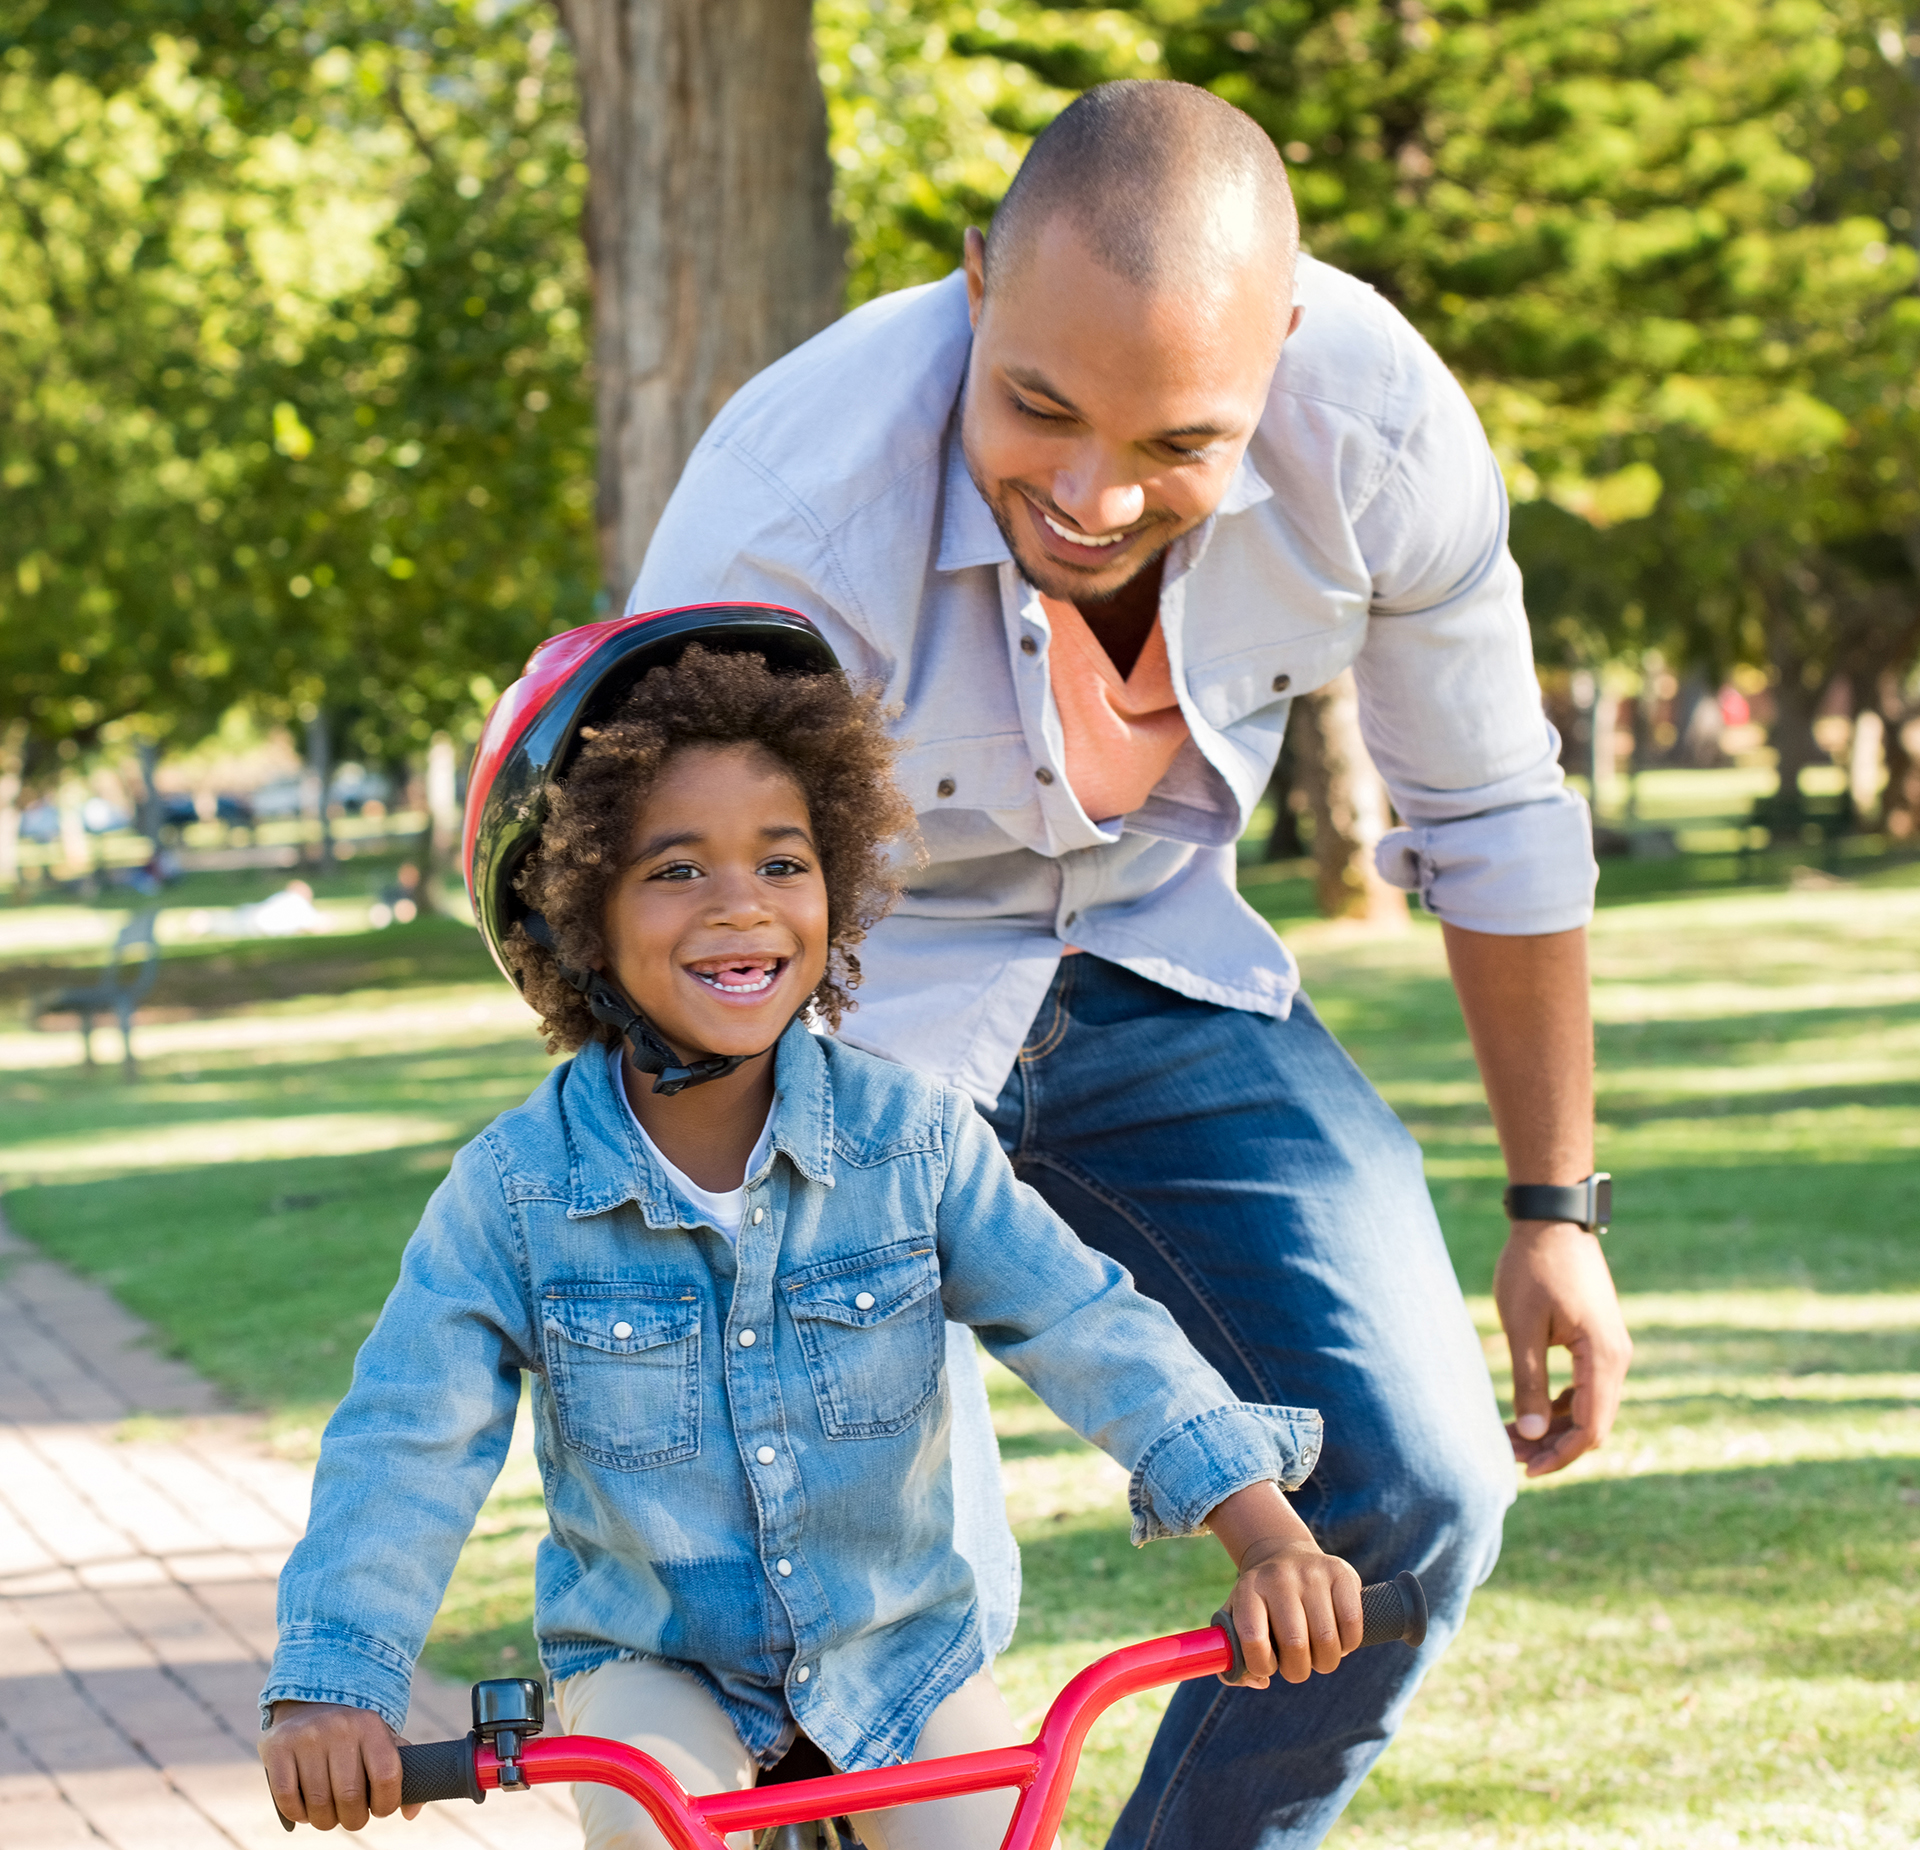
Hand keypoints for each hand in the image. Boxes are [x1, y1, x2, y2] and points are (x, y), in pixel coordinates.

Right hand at [259, 1701, 420, 1830]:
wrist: (310, 1705)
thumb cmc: (353, 1737)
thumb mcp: (380, 1743)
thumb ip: (401, 1775)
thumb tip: (412, 1812)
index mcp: (370, 1725)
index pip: (387, 1776)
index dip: (386, 1804)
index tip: (380, 1809)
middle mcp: (340, 1727)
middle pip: (350, 1797)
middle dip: (354, 1819)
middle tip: (351, 1817)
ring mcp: (307, 1736)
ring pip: (318, 1804)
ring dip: (325, 1820)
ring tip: (328, 1813)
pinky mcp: (277, 1747)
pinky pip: (287, 1799)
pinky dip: (298, 1814)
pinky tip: (305, 1809)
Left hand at [1204, 1481, 1362, 1685]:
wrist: (1285, 1555)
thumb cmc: (1261, 1604)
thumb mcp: (1236, 1620)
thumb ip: (1234, 1658)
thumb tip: (1259, 1681)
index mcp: (1248, 1589)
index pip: (1252, 1638)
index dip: (1262, 1665)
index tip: (1269, 1666)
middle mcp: (1279, 1576)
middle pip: (1295, 1644)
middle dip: (1297, 1670)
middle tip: (1296, 1666)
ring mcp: (1312, 1572)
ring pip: (1327, 1639)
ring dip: (1324, 1662)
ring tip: (1317, 1655)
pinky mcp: (1342, 1573)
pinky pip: (1352, 1625)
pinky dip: (1347, 1645)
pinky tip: (1337, 1640)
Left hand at [1494, 1219, 1632, 1476]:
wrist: (1553, 1220)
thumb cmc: (1533, 1268)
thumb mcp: (1522, 1327)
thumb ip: (1528, 1381)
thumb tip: (1532, 1435)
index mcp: (1604, 1358)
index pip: (1590, 1428)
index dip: (1560, 1456)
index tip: (1525, 1470)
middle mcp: (1616, 1359)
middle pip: (1591, 1424)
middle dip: (1553, 1447)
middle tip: (1509, 1458)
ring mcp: (1609, 1350)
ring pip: (1587, 1408)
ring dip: (1552, 1429)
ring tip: (1510, 1440)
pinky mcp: (1596, 1342)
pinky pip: (1583, 1388)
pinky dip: (1556, 1406)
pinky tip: (1524, 1415)